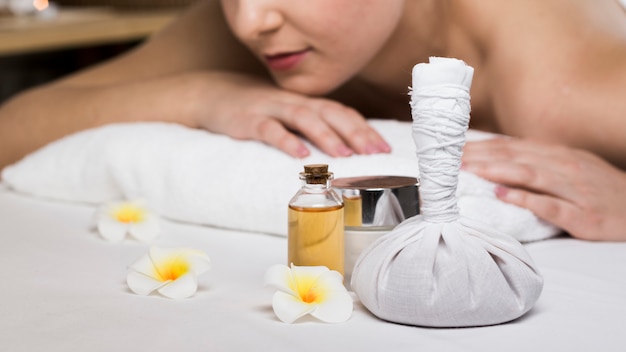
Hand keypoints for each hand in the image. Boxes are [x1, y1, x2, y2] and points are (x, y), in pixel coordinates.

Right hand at [192, 72, 389, 157]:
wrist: (214, 94)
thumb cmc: (260, 110)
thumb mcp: (289, 116)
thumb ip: (313, 128)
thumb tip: (345, 151)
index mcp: (307, 103)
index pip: (342, 113)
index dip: (364, 129)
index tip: (384, 148)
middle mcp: (294, 102)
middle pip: (330, 113)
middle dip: (354, 133)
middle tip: (375, 154)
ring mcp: (271, 109)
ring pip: (304, 118)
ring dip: (326, 136)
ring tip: (344, 155)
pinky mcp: (249, 120)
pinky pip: (269, 129)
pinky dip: (286, 140)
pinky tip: (300, 155)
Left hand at [461, 137, 625, 240]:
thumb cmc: (599, 190)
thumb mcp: (570, 167)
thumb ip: (538, 162)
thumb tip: (498, 160)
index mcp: (558, 155)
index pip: (512, 148)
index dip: (481, 147)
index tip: (453, 150)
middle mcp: (564, 167)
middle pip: (514, 157)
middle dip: (479, 157)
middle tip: (449, 160)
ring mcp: (574, 190)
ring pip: (529, 175)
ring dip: (494, 171)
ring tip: (467, 171)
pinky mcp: (583, 215)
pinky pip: (550, 205)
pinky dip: (524, 199)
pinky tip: (502, 195)